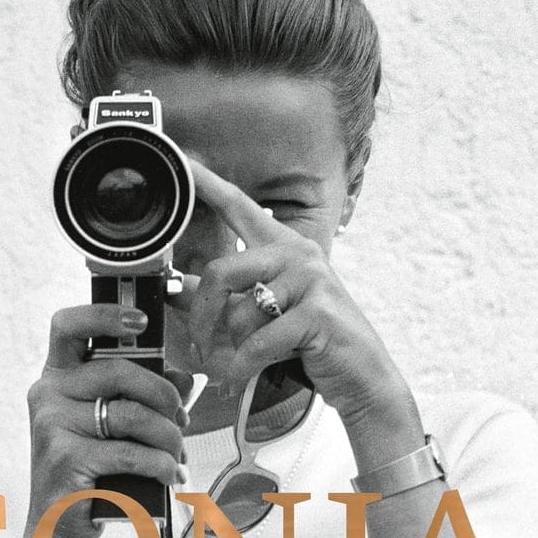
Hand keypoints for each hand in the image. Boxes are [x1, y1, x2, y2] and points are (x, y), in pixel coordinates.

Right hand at [26, 304, 189, 537]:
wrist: (62, 527)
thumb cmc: (94, 468)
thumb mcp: (117, 426)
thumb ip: (145, 396)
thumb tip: (185, 379)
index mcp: (57, 376)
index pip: (68, 325)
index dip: (105, 315)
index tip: (142, 321)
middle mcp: (47, 394)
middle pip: (118, 370)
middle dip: (163, 395)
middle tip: (182, 419)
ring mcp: (51, 426)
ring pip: (131, 414)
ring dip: (168, 436)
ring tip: (177, 454)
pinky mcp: (65, 459)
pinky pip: (130, 451)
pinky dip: (160, 464)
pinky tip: (169, 475)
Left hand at [176, 160, 411, 429]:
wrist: (361, 377)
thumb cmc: (309, 344)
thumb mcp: (265, 315)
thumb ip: (227, 299)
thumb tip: (176, 290)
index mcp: (283, 247)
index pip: (241, 207)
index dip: (210, 184)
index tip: (185, 159)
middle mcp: (298, 254)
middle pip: (221, 272)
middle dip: (202, 318)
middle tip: (200, 348)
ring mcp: (311, 280)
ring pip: (238, 314)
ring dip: (232, 349)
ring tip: (242, 364)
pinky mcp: (317, 313)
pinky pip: (257, 343)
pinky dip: (243, 367)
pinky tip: (242, 378)